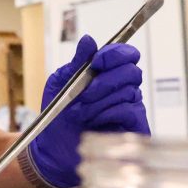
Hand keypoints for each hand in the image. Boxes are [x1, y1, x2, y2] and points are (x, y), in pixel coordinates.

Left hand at [27, 35, 146, 187]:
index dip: (114, 54)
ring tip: (81, 113)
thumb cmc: (57, 114)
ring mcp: (130, 107)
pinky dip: (107, 114)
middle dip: (103, 81)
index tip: (96, 62)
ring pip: (128, 92)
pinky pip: (129, 110)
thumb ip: (77, 62)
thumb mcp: (60, 83)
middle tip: (84, 94)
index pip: (126, 54)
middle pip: (131, 71)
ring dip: (98, 102)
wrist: (52, 147)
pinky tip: (93, 122)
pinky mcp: (134, 126)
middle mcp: (123, 88)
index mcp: (107, 74)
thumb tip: (88, 40)